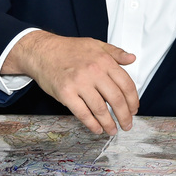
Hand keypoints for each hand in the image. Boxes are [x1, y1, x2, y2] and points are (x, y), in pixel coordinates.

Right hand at [3, 31, 138, 134]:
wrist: (42, 51)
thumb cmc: (69, 49)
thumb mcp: (96, 45)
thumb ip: (115, 53)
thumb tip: (132, 58)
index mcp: (104, 61)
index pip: (126, 84)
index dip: (133, 100)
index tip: (134, 109)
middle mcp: (94, 72)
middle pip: (116, 99)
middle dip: (124, 116)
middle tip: (127, 124)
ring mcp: (79, 83)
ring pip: (100, 109)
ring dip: (109, 123)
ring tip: (113, 130)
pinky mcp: (66, 93)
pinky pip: (83, 113)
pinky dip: (92, 124)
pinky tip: (97, 128)